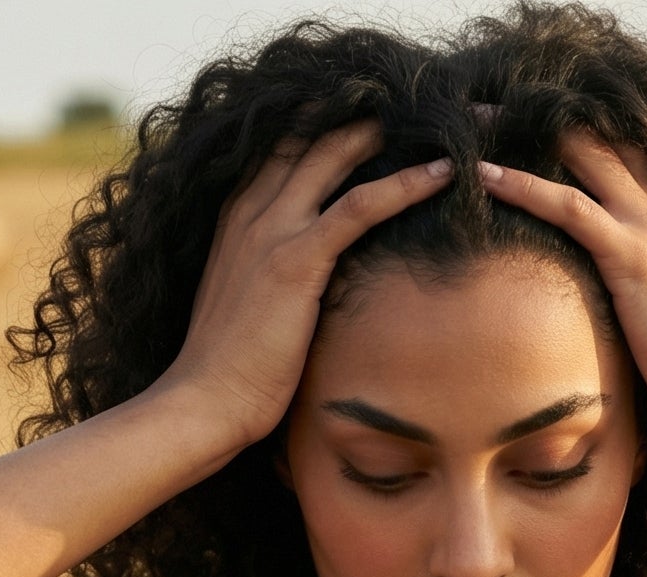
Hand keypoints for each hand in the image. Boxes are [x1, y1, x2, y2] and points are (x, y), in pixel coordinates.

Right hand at [166, 124, 451, 453]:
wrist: (203, 402)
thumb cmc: (227, 369)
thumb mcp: (246, 304)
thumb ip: (269, 273)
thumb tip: (303, 283)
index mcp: (238, 214)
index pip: (288, 145)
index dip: (332, 123)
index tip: (376, 114)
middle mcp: (252, 208)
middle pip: (313, 136)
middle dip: (367, 114)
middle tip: (418, 104)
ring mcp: (272, 230)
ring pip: (337, 154)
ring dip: (394, 134)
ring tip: (443, 122)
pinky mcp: (297, 260)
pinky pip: (360, 206)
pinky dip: (405, 184)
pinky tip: (443, 172)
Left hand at [479, 136, 646, 432]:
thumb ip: (634, 264)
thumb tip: (596, 274)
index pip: (615, 144)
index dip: (570, 127)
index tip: (525, 120)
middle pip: (595, 134)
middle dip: (542, 112)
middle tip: (489, 107)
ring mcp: (646, 223)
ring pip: (580, 154)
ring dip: (523, 133)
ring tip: (475, 123)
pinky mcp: (631, 255)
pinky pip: (569, 206)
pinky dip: (524, 186)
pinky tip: (486, 177)